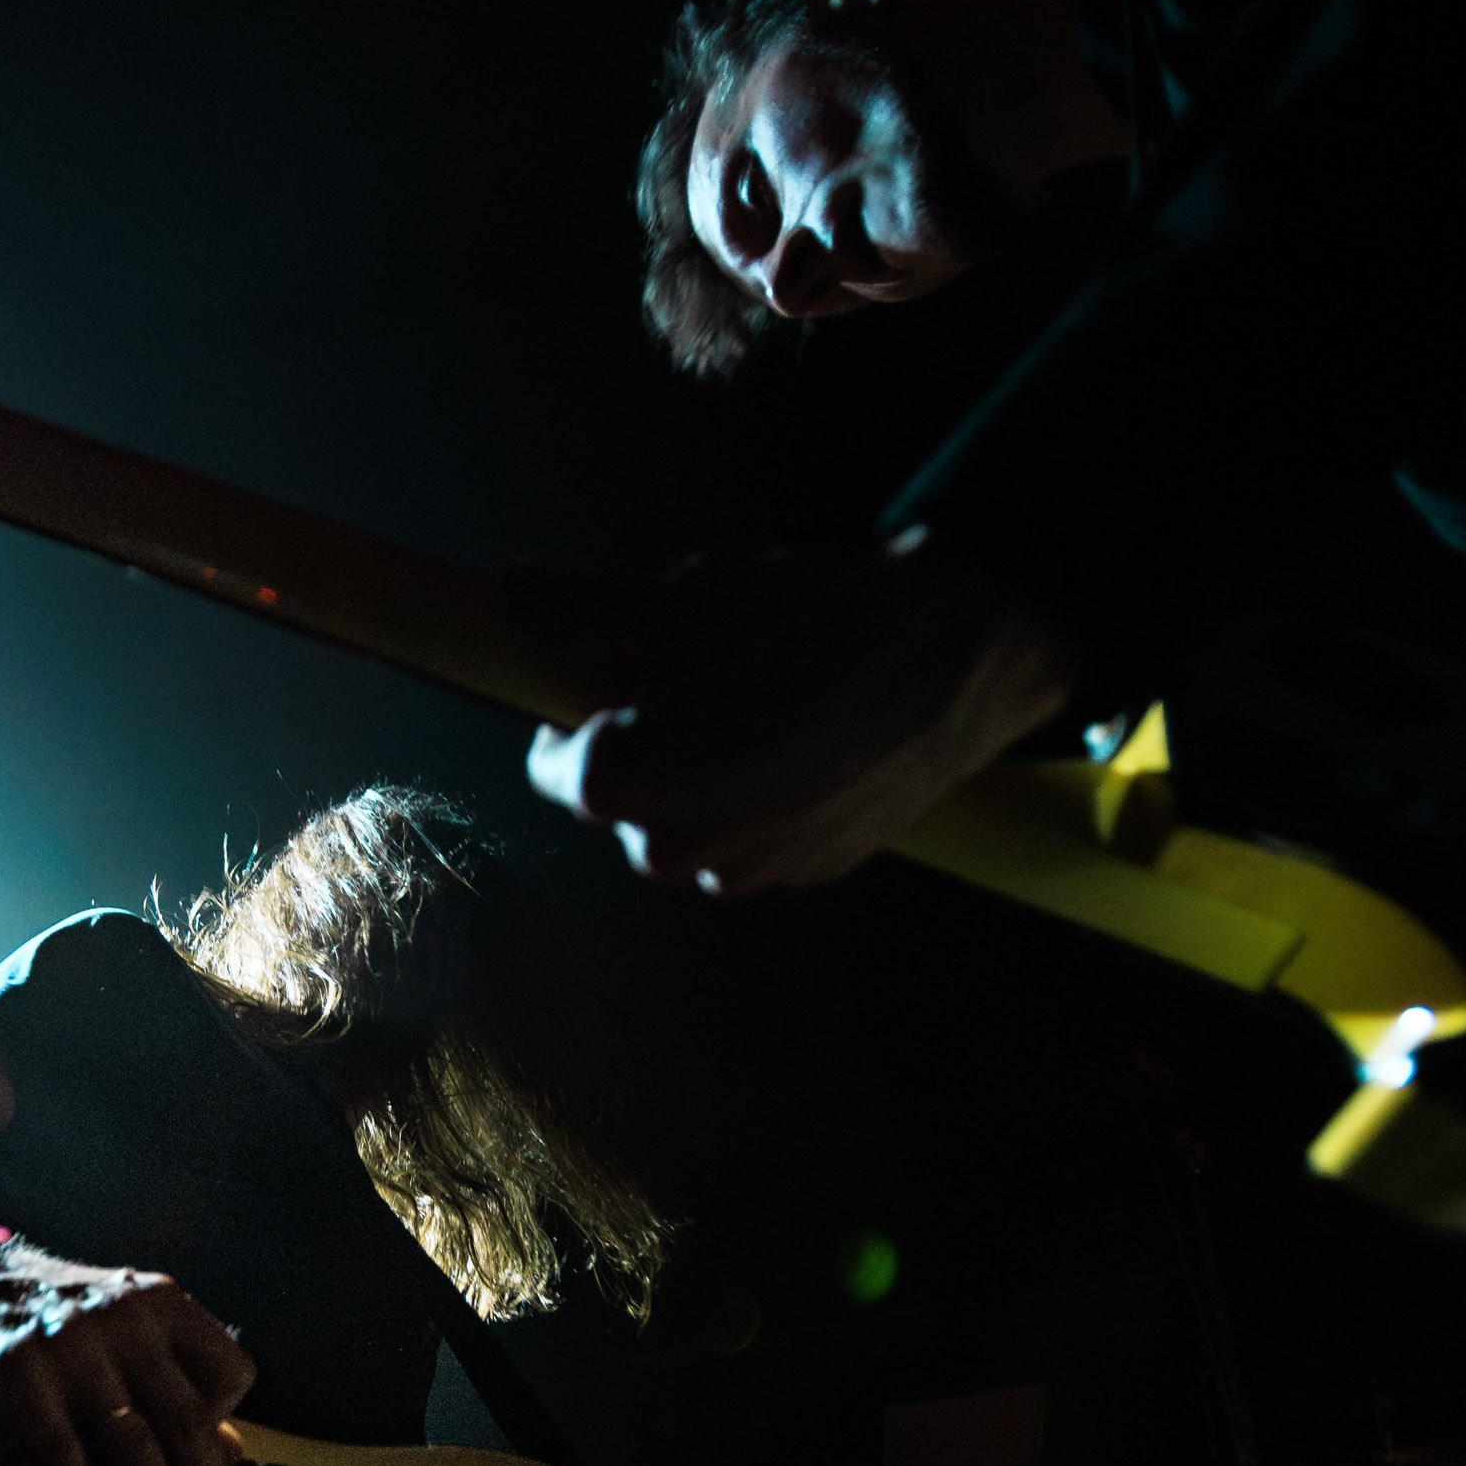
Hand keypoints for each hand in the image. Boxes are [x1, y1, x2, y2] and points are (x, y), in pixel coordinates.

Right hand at [0, 1249, 254, 1465]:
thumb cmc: (71, 1320)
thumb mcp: (134, 1335)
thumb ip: (181, 1387)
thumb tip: (234, 1455)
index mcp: (166, 1306)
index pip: (231, 1372)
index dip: (231, 1420)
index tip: (218, 1459)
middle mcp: (128, 1321)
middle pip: (186, 1420)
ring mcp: (73, 1347)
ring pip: (133, 1442)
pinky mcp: (22, 1375)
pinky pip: (62, 1450)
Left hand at [525, 541, 1071, 889]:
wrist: (955, 657)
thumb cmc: (806, 626)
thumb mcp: (673, 601)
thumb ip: (573, 611)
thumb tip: (509, 593)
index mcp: (614, 786)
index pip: (551, 760)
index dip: (580, 706)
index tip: (618, 672)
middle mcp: (667, 850)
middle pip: (625, 790)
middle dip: (652, 733)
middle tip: (713, 665)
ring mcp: (742, 870)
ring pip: (695, 809)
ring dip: (711, 762)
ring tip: (772, 691)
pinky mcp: (808, 872)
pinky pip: (760, 829)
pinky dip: (769, 789)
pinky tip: (814, 729)